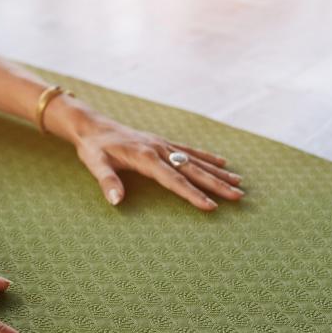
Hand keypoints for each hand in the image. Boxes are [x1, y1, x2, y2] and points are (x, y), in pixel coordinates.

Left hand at [67, 110, 244, 210]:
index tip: (211, 206)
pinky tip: (222, 162)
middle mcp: (159, 149)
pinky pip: (189, 150)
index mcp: (145, 157)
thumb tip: (116, 201)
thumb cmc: (93, 148)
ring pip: (196, 160)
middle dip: (216, 184)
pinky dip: (206, 157)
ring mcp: (163, 145)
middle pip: (193, 170)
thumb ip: (107, 182)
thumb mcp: (95, 164)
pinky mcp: (162, 142)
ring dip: (217, 172)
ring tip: (239, 183)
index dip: (192, 194)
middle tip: (238, 196)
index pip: (174, 180)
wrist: (92, 125)